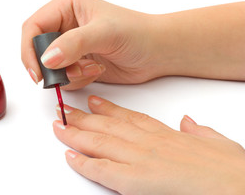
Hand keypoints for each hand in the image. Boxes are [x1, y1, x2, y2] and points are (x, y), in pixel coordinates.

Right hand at [21, 0, 163, 89]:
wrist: (156, 52)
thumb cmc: (136, 33)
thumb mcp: (104, 33)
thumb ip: (74, 43)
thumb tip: (46, 59)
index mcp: (66, 6)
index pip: (33, 28)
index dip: (30, 50)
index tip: (37, 72)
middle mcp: (64, 24)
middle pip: (37, 50)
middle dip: (53, 66)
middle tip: (72, 71)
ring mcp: (70, 46)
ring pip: (49, 68)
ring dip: (69, 74)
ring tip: (93, 68)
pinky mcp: (77, 62)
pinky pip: (63, 78)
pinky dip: (77, 80)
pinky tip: (97, 70)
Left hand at [53, 96, 244, 193]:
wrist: (238, 187)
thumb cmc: (230, 170)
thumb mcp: (216, 143)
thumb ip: (197, 131)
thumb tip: (188, 123)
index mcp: (165, 135)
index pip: (130, 117)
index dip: (109, 109)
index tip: (94, 101)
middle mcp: (148, 143)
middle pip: (108, 126)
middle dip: (83, 118)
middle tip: (65, 110)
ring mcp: (140, 160)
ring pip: (100, 143)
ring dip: (75, 134)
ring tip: (59, 126)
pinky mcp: (136, 181)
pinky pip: (102, 170)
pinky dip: (83, 163)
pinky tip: (69, 157)